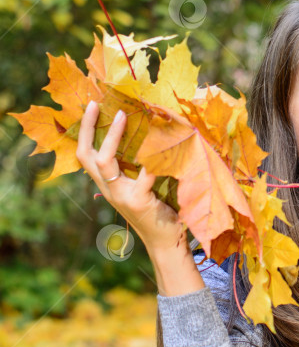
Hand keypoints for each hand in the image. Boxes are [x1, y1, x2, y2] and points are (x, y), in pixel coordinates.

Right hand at [76, 100, 186, 255]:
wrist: (165, 241)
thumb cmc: (157, 209)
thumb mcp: (142, 186)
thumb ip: (138, 167)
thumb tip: (148, 133)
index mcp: (108, 184)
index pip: (86, 155)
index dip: (86, 131)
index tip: (92, 106)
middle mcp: (109, 189)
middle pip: (88, 156)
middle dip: (90, 128)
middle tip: (97, 105)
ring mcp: (121, 196)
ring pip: (105, 162)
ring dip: (113, 137)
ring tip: (124, 116)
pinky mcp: (138, 201)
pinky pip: (142, 175)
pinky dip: (150, 160)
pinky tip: (161, 144)